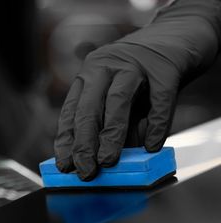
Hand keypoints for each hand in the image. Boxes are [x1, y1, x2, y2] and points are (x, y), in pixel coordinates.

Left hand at [54, 0, 219, 180]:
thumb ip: (110, 124)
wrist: (171, 39)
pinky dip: (155, 126)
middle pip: (89, 106)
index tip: (65, 164)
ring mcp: (134, 64)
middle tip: (85, 170)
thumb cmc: (139, 75)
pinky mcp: (163, 68)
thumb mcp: (118, 97)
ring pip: (117, 101)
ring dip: (111, 135)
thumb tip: (101, 159)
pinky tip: (151, 146)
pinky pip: (158, 101)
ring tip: (108, 161)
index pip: (71, 110)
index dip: (67, 140)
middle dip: (84, 143)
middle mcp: (106, 66)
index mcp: (89, 74)